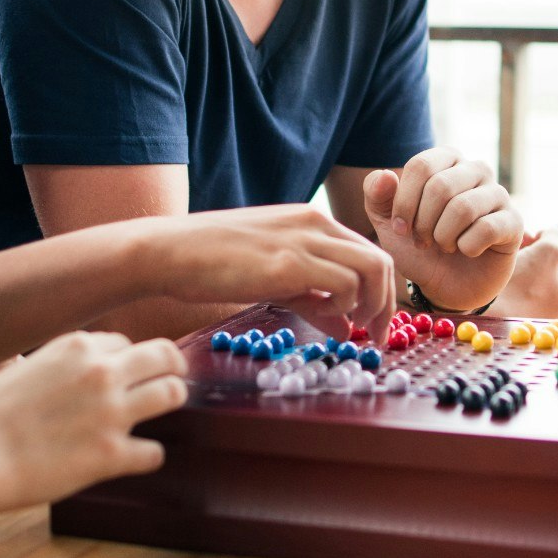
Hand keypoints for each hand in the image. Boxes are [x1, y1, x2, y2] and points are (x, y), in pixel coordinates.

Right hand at [0, 329, 189, 510]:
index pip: (125, 343)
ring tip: (161, 414)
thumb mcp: (25, 370)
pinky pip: (154, 452)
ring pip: (172, 393)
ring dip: (168, 402)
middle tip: (170, 381)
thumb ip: (60, 369)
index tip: (124, 375)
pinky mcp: (112, 454)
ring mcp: (111, 412)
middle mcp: (102, 372)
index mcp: (78, 347)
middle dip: (169, 368)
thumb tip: (74, 382)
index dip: (126, 361)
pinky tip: (133, 459)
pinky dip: (146, 457)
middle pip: (164, 356)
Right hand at [129, 204, 394, 330]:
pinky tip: (318, 314)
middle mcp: (315, 223)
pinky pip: (344, 283)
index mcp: (312, 221)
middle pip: (381, 261)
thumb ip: (312, 298)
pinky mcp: (289, 262)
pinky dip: (344, 306)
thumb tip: (343, 327)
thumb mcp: (274, 278)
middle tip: (376, 335)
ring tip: (346, 326)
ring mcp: (304, 240)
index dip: (382, 293)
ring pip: (373, 269)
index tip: (375, 324)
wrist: (170, 251)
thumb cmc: (213, 263)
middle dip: (387, 305)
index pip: (370, 252)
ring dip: (370, 306)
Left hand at [362, 148, 520, 312]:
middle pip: (441, 186)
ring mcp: (498, 194)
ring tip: (445, 246)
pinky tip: (468, 251)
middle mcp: (475, 169)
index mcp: (445, 160)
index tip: (401, 228)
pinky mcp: (514, 221)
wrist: (445, 285)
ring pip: (463, 207)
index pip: (421, 166)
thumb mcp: (389, 223)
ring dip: (444, 237)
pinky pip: (486, 228)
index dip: (405, 203)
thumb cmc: (419, 247)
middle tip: (424, 241)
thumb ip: (377, 196)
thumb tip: (385, 176)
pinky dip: (467, 247)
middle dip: (424, 223)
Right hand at [499, 225, 557, 318]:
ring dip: (525, 262)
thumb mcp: (547, 251)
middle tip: (520, 241)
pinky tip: (501, 268)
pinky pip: (525, 293)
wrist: (486, 317)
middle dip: (536, 252)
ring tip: (509, 252)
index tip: (533, 237)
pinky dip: (516, 278)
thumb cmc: (522, 285)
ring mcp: (544, 320)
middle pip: (554, 272)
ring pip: (537, 280)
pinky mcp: (523, 321)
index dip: (552, 244)